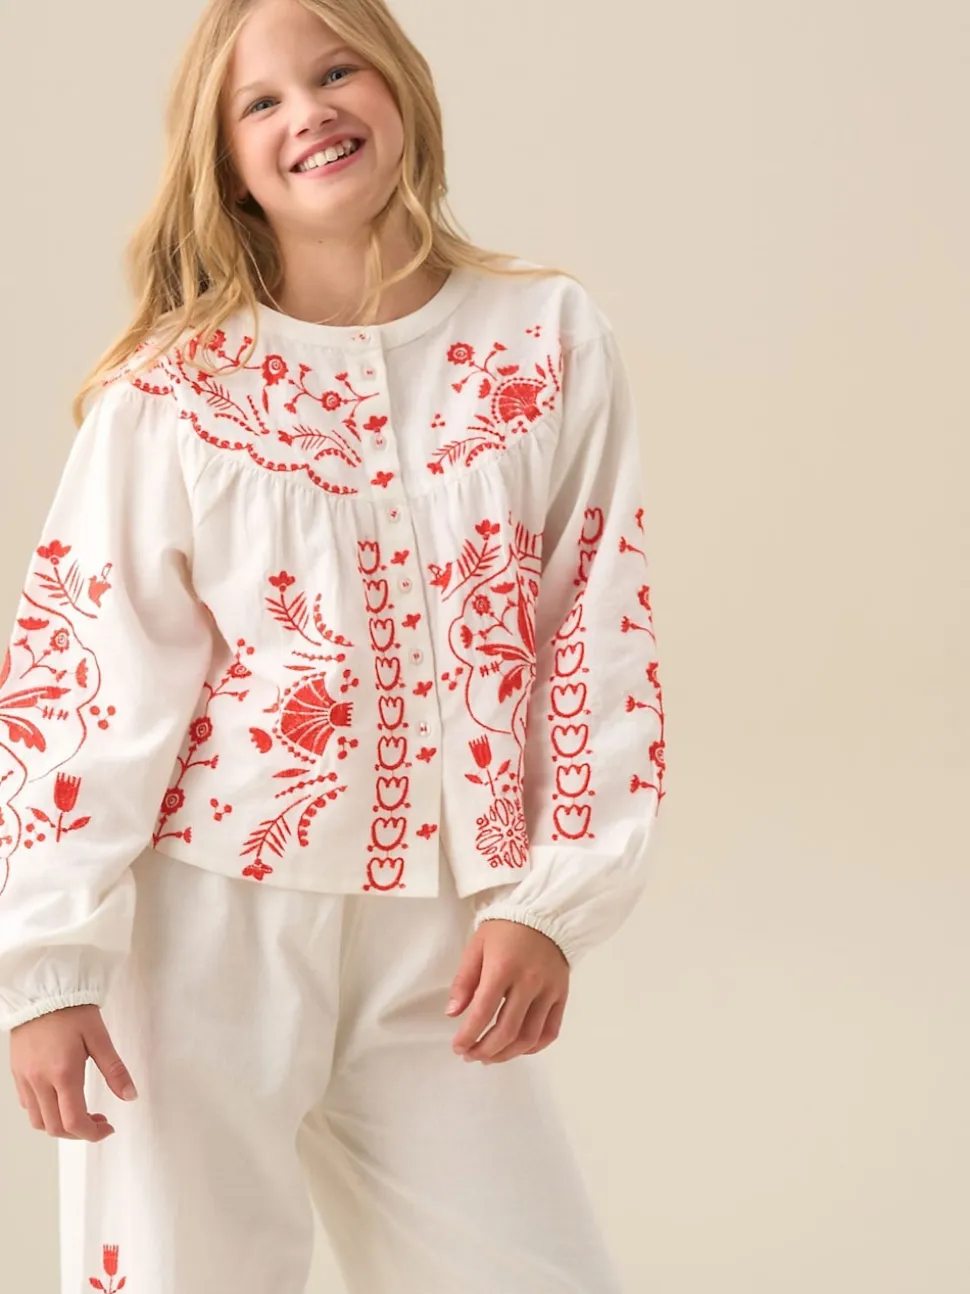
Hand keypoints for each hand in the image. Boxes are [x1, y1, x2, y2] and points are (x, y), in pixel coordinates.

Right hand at [9, 1004, 137, 1141]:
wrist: (43, 991)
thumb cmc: (72, 1010)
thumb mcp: (100, 1037)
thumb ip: (115, 1070)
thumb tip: (130, 1095)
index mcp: (63, 1073)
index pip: (73, 1121)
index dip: (92, 1133)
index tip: (107, 1128)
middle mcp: (40, 1081)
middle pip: (55, 1128)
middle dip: (79, 1133)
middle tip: (99, 1121)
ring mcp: (26, 1079)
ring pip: (38, 1120)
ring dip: (60, 1125)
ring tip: (80, 1112)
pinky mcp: (17, 1073)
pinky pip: (27, 1105)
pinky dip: (44, 1112)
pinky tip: (60, 1099)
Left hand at [446, 919, 569, 1063]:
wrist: (545, 914)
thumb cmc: (505, 929)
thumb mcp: (477, 946)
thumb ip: (464, 981)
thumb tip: (453, 1014)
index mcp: (503, 968)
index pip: (483, 1012)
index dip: (468, 1035)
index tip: (457, 1047)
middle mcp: (529, 982)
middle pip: (507, 1030)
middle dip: (485, 1050)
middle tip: (471, 1055)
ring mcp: (549, 991)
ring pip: (529, 1037)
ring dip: (507, 1054)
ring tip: (490, 1057)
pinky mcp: (562, 996)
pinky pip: (550, 1031)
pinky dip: (533, 1047)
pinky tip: (517, 1049)